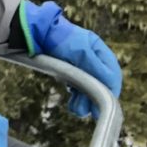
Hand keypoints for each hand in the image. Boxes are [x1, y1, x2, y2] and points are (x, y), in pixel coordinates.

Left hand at [20, 0, 121, 118]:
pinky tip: (73, 105)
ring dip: (85, 101)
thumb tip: (111, 84)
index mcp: (99, 52)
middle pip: (100, 84)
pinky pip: (77, 87)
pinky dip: (76, 97)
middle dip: (95, 99)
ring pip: (88, 88)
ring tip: (78, 111)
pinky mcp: (68, 71)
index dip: (110, 90)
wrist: (35, 33)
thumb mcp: (81, 51)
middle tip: (92, 113)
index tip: (106, 104)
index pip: (112, 74)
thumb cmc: (59, 38)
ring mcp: (80, 66)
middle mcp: (92, 60)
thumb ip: (96, 67)